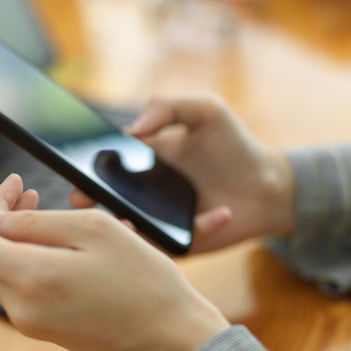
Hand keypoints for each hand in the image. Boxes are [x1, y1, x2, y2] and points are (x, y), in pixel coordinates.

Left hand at [0, 173, 228, 350]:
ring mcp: (32, 322)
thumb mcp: (94, 231)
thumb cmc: (145, 283)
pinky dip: (39, 260)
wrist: (173, 339)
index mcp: (31, 277)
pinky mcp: (46, 329)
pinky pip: (27, 287)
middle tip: (32, 193)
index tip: (5, 187)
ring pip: (6, 268)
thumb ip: (33, 222)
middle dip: (2, 218)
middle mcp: (21, 306)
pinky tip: (72, 247)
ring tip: (62, 220)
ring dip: (23, 238)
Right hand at [71, 94, 293, 252]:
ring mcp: (164, 221)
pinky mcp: (185, 242)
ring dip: (128, 229)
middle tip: (83, 201)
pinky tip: (222, 213)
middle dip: (92, 204)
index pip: (108, 169)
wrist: (272, 183)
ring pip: (134, 232)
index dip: (89, 172)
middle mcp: (148, 195)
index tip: (77, 173)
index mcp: (145, 164)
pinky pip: (177, 244)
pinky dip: (198, 230)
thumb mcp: (205, 110)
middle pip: (111, 203)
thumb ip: (168, 107)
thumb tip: (133, 129)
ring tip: (130, 222)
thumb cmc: (236, 144)